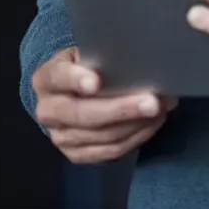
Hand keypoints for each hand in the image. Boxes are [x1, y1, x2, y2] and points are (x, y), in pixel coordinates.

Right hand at [32, 47, 177, 163]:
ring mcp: (60, 137)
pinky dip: (135, 137)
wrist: (68, 94)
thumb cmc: (84, 65)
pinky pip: (109, 152)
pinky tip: (153, 123)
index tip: (96, 81)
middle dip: (121, 109)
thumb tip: (139, 57)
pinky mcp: (76, 155)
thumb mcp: (86, 53)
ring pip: (101, 136)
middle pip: (83, 114)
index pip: (58, 77)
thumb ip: (102, 55)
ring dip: (136, 124)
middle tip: (152, 102)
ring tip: (162, 108)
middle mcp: (47, 110)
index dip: (76, 79)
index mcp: (46, 79)